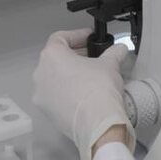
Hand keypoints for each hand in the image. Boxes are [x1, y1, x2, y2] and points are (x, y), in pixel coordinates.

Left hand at [31, 28, 135, 159]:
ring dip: (70, 75)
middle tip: (93, 58)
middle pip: (56, 59)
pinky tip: (84, 95)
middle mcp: (40, 74)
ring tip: (90, 78)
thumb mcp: (110, 64)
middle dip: (75, 56)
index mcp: (51, 56)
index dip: (77, 36)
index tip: (90, 39)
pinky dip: (67, 92)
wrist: (97, 124)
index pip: (61, 38)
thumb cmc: (99, 88)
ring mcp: (41, 95)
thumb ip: (114, 52)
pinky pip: (55, 96)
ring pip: (54, 79)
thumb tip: (120, 49)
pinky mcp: (46, 112)